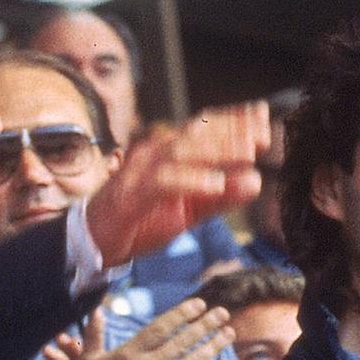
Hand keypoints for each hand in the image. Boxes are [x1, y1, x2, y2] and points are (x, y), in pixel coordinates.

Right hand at [44, 298, 232, 359]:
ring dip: (213, 346)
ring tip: (228, 333)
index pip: (162, 327)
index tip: (199, 305)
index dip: (183, 313)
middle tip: (222, 313)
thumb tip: (96, 309)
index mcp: (128, 354)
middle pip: (182, 341)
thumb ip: (92, 335)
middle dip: (205, 324)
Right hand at [85, 100, 266, 266]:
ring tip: (247, 152)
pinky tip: (215, 184)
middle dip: (232, 131)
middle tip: (263, 132)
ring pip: (182, 152)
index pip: (204, 128)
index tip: (264, 118)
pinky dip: (190, 181)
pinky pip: (163, 181)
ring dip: (217, 151)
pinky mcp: (132, 193)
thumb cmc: (141, 220)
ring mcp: (141, 171)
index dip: (234, 121)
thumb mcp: (189, 211)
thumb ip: (220, 197)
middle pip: (197, 134)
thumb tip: (255, 181)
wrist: (95, 241)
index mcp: (169, 154)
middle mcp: (155, 154)